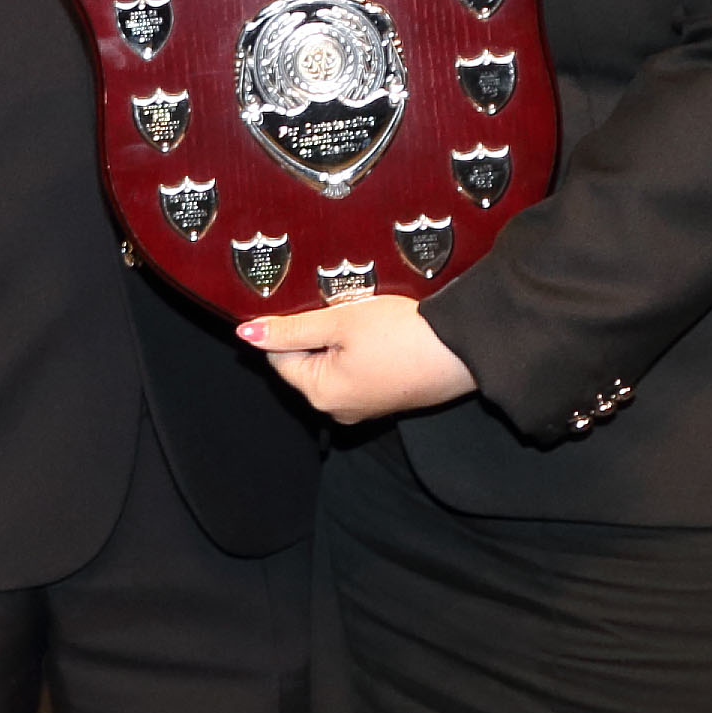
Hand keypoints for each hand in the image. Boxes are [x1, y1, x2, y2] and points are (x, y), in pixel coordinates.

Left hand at [242, 294, 477, 424]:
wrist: (465, 348)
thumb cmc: (403, 334)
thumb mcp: (339, 322)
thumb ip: (290, 328)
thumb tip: (246, 334)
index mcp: (320, 393)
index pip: (279, 355)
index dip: (291, 324)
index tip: (311, 303)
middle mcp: (338, 409)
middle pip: (306, 361)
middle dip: (318, 332)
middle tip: (343, 309)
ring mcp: (364, 408)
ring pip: (333, 363)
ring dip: (340, 338)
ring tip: (365, 320)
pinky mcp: (386, 399)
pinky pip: (357, 371)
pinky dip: (361, 350)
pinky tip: (380, 333)